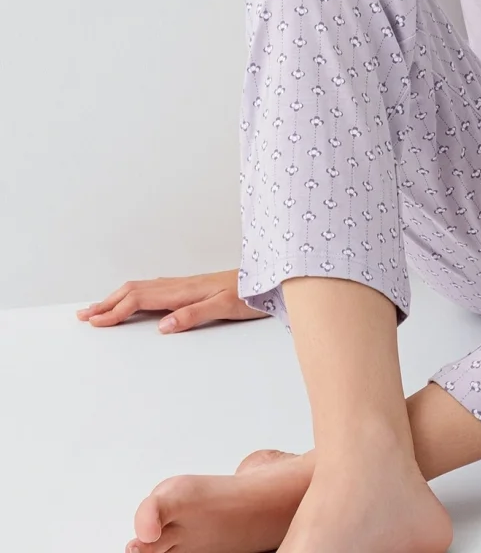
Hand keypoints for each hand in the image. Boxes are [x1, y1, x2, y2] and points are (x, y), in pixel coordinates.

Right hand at [75, 268, 269, 332]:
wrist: (271, 280)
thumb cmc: (252, 294)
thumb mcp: (225, 307)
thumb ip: (195, 315)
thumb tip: (162, 325)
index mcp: (183, 290)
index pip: (140, 299)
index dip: (115, 311)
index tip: (95, 322)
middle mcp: (181, 285)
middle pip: (135, 290)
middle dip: (107, 302)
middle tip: (84, 315)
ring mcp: (185, 285)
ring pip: (143, 288)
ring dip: (118, 298)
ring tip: (99, 308)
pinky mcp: (192, 288)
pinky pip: (154, 289)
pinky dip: (135, 295)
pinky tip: (134, 300)